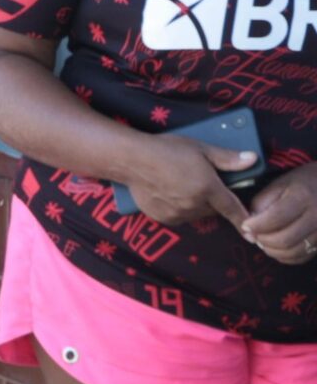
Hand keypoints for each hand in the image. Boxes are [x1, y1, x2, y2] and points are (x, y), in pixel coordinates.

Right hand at [127, 134, 256, 230]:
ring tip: (182, 186)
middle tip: (202, 183)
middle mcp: (195, 205)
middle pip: (213, 209)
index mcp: (208, 188)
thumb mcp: (199, 148)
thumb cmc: (165, 149)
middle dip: (213, 200)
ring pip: (196, 214)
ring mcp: (178, 213)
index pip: (233, 209)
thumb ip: (227, 158)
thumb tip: (253, 160)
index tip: (253, 235)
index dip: (244, 221)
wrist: (130, 159)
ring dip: (196, 205)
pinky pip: (179, 216)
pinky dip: (179, 209)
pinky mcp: (163, 218)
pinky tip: (168, 193)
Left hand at [242, 165, 316, 262]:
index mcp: (303, 197)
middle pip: (285, 239)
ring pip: (293, 252)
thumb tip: (251, 224)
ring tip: (263, 242)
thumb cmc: (302, 183)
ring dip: (272, 251)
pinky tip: (276, 248)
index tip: (245, 226)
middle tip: (253, 236)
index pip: (276, 218)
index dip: (257, 225)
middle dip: (263, 240)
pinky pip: (303, 257)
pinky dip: (285, 257)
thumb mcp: (279, 184)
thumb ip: (262, 202)